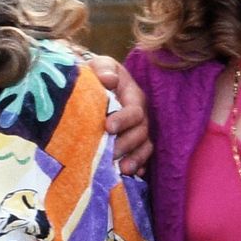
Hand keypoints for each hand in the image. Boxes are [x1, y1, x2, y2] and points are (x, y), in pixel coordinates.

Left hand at [88, 54, 150, 175]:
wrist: (96, 84)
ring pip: (145, 147)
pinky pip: (143, 157)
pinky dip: (139, 166)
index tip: (107, 127)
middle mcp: (141, 115)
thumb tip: (108, 79)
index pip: (134, 110)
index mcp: (134, 96)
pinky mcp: (135, 143)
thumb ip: (103, 68)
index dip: (123, 119)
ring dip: (135, 159)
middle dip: (126, 144)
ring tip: (122, 170)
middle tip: (109, 154)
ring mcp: (140, 130)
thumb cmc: (98, 74)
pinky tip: (132, 175)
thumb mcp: (99, 65)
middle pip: (141, 132)